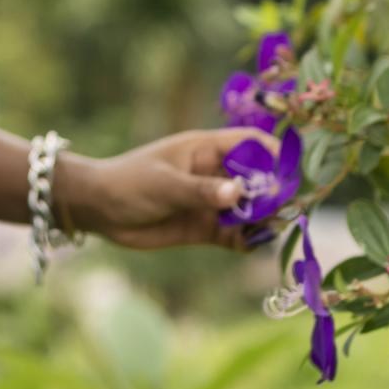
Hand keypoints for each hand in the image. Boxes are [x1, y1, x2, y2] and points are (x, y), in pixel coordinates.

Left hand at [62, 126, 278, 251]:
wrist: (98, 210)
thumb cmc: (128, 183)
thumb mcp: (165, 184)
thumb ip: (201, 191)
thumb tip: (238, 193)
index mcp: (206, 149)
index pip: (250, 143)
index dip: (273, 154)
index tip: (290, 172)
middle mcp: (214, 173)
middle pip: (257, 180)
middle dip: (274, 193)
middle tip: (288, 209)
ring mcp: (210, 201)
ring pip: (249, 209)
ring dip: (263, 219)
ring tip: (272, 229)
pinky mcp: (204, 227)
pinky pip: (234, 234)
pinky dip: (247, 240)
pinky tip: (252, 245)